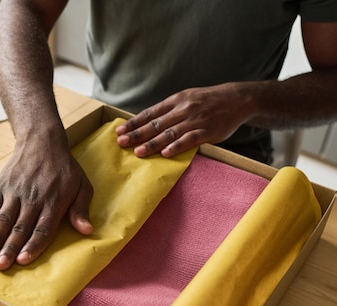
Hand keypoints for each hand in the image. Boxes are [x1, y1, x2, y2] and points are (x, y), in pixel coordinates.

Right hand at [0, 141, 93, 270]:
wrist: (42, 141)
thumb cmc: (65, 168)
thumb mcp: (82, 185)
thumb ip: (81, 210)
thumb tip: (87, 231)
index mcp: (53, 202)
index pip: (42, 229)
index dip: (33, 246)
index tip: (23, 260)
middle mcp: (33, 199)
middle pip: (20, 228)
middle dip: (10, 248)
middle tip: (1, 266)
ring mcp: (15, 193)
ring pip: (4, 219)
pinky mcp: (2, 186)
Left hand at [116, 83, 251, 156]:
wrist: (238, 99)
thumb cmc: (208, 100)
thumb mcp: (187, 98)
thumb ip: (169, 110)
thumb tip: (148, 122)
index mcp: (176, 100)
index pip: (150, 113)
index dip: (134, 122)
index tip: (120, 131)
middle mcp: (184, 109)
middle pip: (156, 124)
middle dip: (137, 134)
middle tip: (121, 143)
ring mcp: (196, 120)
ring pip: (170, 133)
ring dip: (152, 143)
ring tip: (138, 152)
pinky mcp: (208, 131)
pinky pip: (190, 140)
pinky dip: (176, 146)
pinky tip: (165, 153)